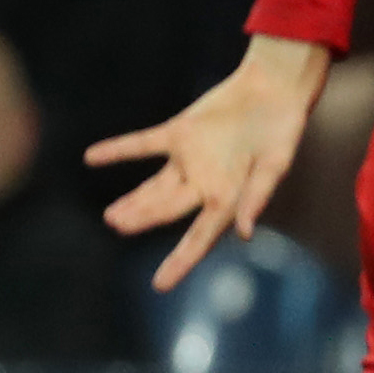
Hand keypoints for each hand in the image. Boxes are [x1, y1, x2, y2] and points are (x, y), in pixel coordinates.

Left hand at [82, 33, 330, 291]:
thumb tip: (244, 234)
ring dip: (132, 199)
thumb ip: (257, 197)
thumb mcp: (275, 165)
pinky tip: (92, 157)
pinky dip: (119, 150)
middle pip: (166, 209)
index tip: (160, 285)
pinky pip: (143, 144)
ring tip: (111, 216)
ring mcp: (189, 159)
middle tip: (116, 225)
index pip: (199, 239)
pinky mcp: (178, 133)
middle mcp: (204, 184)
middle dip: (142, 219)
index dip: (180, 262)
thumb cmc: (281, 130)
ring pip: (153, 186)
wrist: (274, 87)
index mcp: (227, 199)